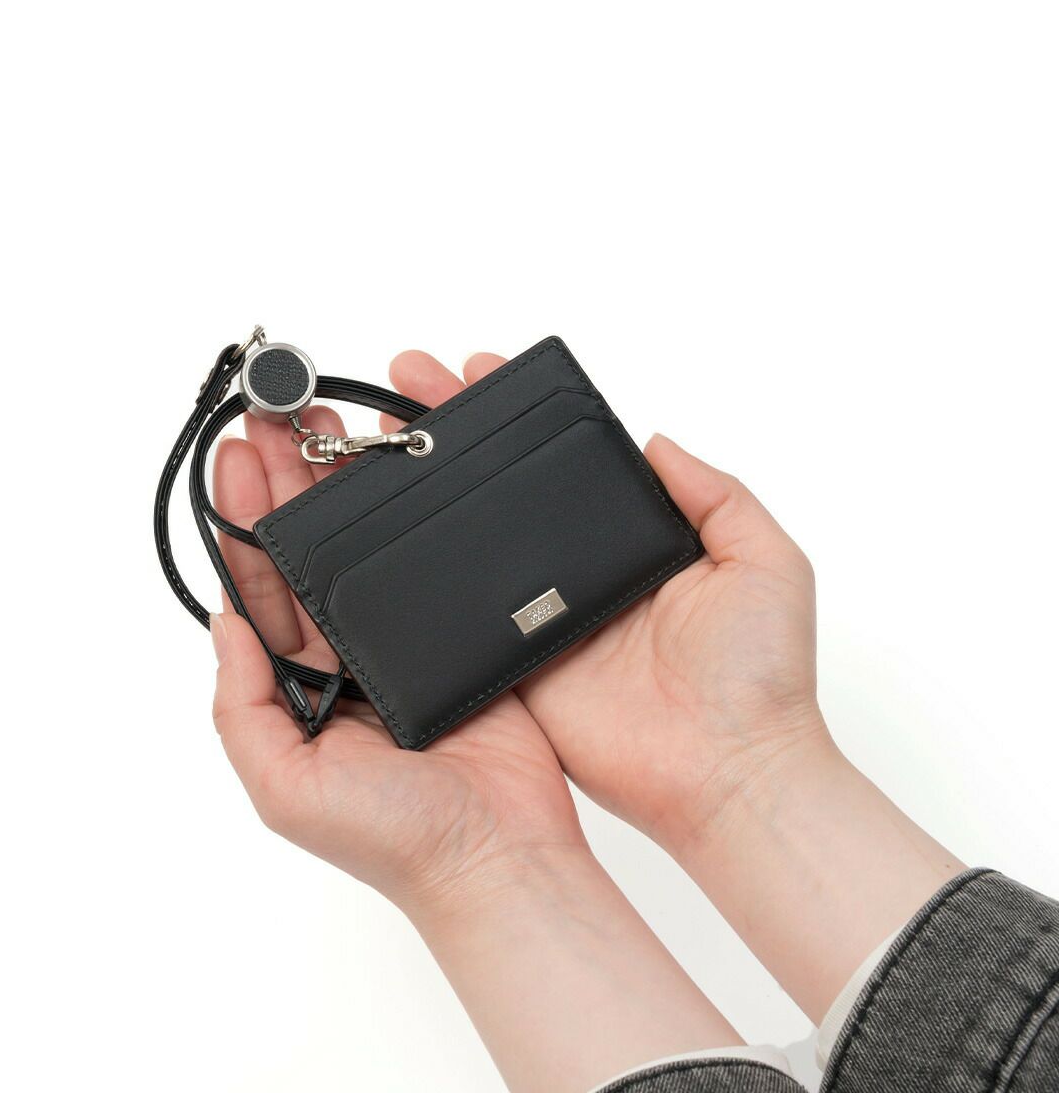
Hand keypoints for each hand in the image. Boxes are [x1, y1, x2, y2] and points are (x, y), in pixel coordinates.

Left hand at [210, 411, 742, 1089]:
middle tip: (279, 420)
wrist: (501, 856)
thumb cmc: (395, 838)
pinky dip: (413, 519)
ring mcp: (402, 644)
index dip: (244, 522)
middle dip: (287, 486)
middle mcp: (345, 660)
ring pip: (364, 550)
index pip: (260, 589)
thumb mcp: (285, 787)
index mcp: (298, 690)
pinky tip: (403, 477)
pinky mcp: (457, 636)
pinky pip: (428, 565)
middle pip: (307, 555)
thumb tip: (223, 625)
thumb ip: (242, 707)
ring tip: (329, 427)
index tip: (238, 460)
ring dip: (345, 490)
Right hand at [384, 349, 961, 1017]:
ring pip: (472, 545)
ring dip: (425, 492)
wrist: (728, 774)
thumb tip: (655, 440)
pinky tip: (382, 527)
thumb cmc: (761, 678)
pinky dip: (425, 578)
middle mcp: (576, 573)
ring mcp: (539, 618)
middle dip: (453, 434)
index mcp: (630, 543)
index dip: (519, 417)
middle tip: (410, 381)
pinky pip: (461, 618)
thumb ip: (715, 493)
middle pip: (503, 491)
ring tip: (381, 437)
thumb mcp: (765, 561)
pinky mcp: (513, 666)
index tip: (480, 371)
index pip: (563, 464)